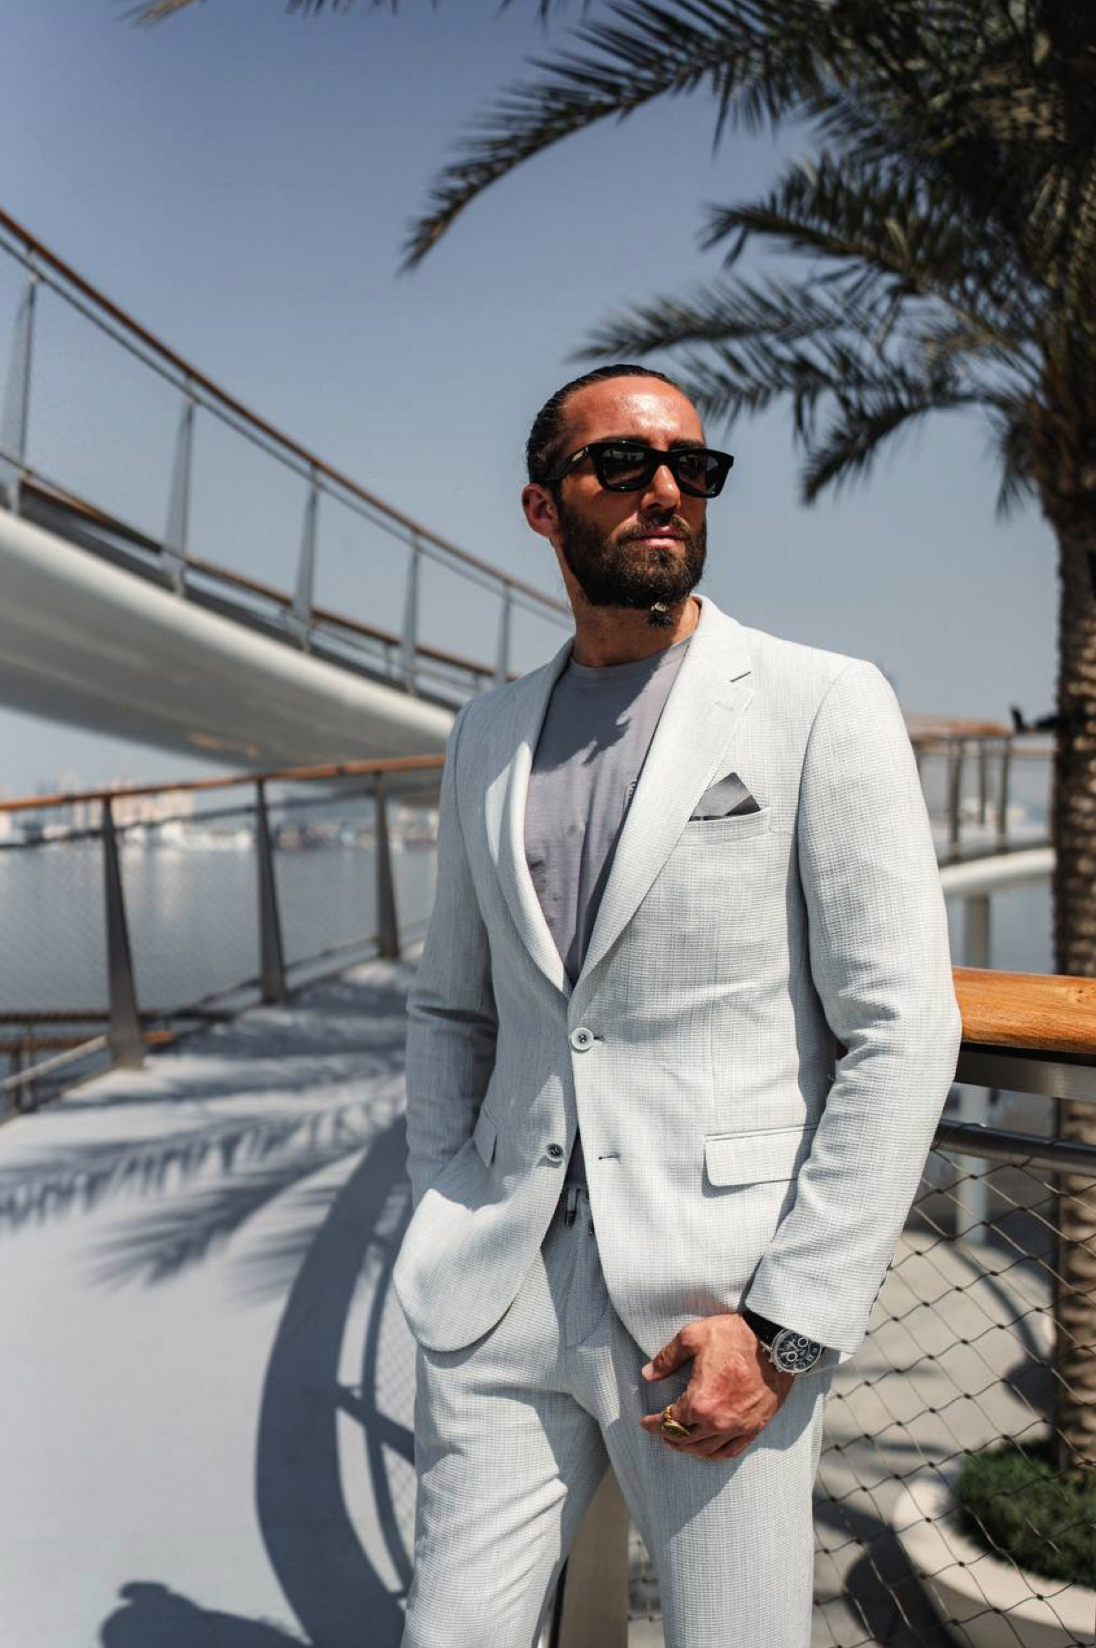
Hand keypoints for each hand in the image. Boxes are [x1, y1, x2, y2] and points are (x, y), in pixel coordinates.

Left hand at [638, 1313, 793, 1460]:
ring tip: (680, 1443)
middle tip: (661, 1432)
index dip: (653, 1424)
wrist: (774, 1342)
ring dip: (689, 1449)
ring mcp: (738, 1427)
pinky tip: (709, 1450)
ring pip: (707, 1450)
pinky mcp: (755, 1427)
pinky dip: (716, 1454)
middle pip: (686, 1440)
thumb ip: (667, 1358)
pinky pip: (732, 1450)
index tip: (645, 1422)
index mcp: (699, 1402)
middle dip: (669, 1437)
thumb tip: (648, 1374)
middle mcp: (717, 1421)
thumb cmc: (734, 1337)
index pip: (669, 1421)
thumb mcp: (692, 1337)